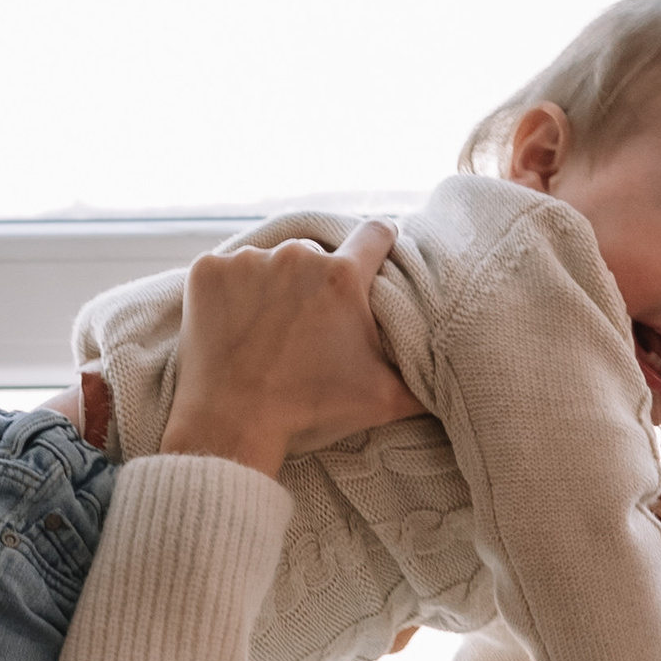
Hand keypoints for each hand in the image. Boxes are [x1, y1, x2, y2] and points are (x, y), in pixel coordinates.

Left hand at [162, 224, 417, 477]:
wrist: (231, 427)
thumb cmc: (309, 411)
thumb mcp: (384, 399)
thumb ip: (424, 379)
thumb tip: (452, 375)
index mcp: (344, 277)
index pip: (376, 233)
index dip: (380, 245)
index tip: (373, 261)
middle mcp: (298, 256)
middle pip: (319, 254)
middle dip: (319, 282)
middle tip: (310, 326)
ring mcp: (248, 260)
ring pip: (272, 261)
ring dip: (274, 286)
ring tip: (268, 331)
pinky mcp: (208, 270)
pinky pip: (227, 270)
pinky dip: (231, 293)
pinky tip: (235, 327)